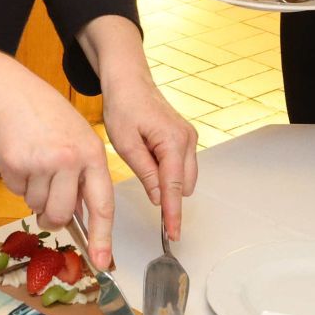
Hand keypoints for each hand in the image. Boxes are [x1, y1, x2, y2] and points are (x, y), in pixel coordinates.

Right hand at [0, 70, 117, 267]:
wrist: (15, 96)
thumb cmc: (51, 121)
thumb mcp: (81, 142)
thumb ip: (84, 180)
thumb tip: (80, 220)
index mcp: (93, 156)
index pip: (102, 205)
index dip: (102, 238)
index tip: (102, 262)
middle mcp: (70, 160)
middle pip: (61, 214)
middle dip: (52, 217)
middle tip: (47, 199)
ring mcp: (42, 162)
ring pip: (36, 206)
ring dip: (33, 194)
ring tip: (36, 164)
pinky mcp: (16, 164)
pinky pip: (18, 193)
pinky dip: (18, 182)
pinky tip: (22, 158)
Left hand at [100, 74, 197, 238]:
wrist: (130, 82)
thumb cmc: (124, 106)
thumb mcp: (126, 143)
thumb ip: (146, 172)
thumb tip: (158, 197)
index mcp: (173, 141)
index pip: (175, 187)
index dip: (173, 213)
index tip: (173, 233)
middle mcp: (187, 140)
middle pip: (184, 184)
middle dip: (168, 195)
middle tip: (145, 189)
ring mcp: (189, 138)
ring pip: (185, 176)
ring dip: (168, 182)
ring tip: (143, 165)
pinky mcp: (185, 137)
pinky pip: (183, 165)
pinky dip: (170, 171)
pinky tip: (150, 161)